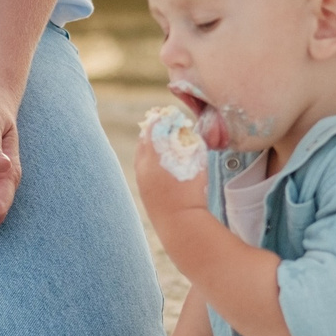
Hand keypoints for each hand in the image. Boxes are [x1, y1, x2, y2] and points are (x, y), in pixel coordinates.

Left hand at [132, 122, 209, 249]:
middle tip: (161, 124)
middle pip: (143, 140)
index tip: (164, 113)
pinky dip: (149, 160)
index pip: (152, 129)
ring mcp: (141, 180)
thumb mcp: (194, 161)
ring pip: (141, 155)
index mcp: (154, 156)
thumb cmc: (192, 191)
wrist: (181, 223)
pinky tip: (160, 162)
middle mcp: (143, 166)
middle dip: (152, 131)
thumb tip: (182, 129)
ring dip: (149, 145)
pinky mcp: (143, 191)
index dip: (158, 119)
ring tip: (160, 141)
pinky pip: (142, 168)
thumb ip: (188, 142)